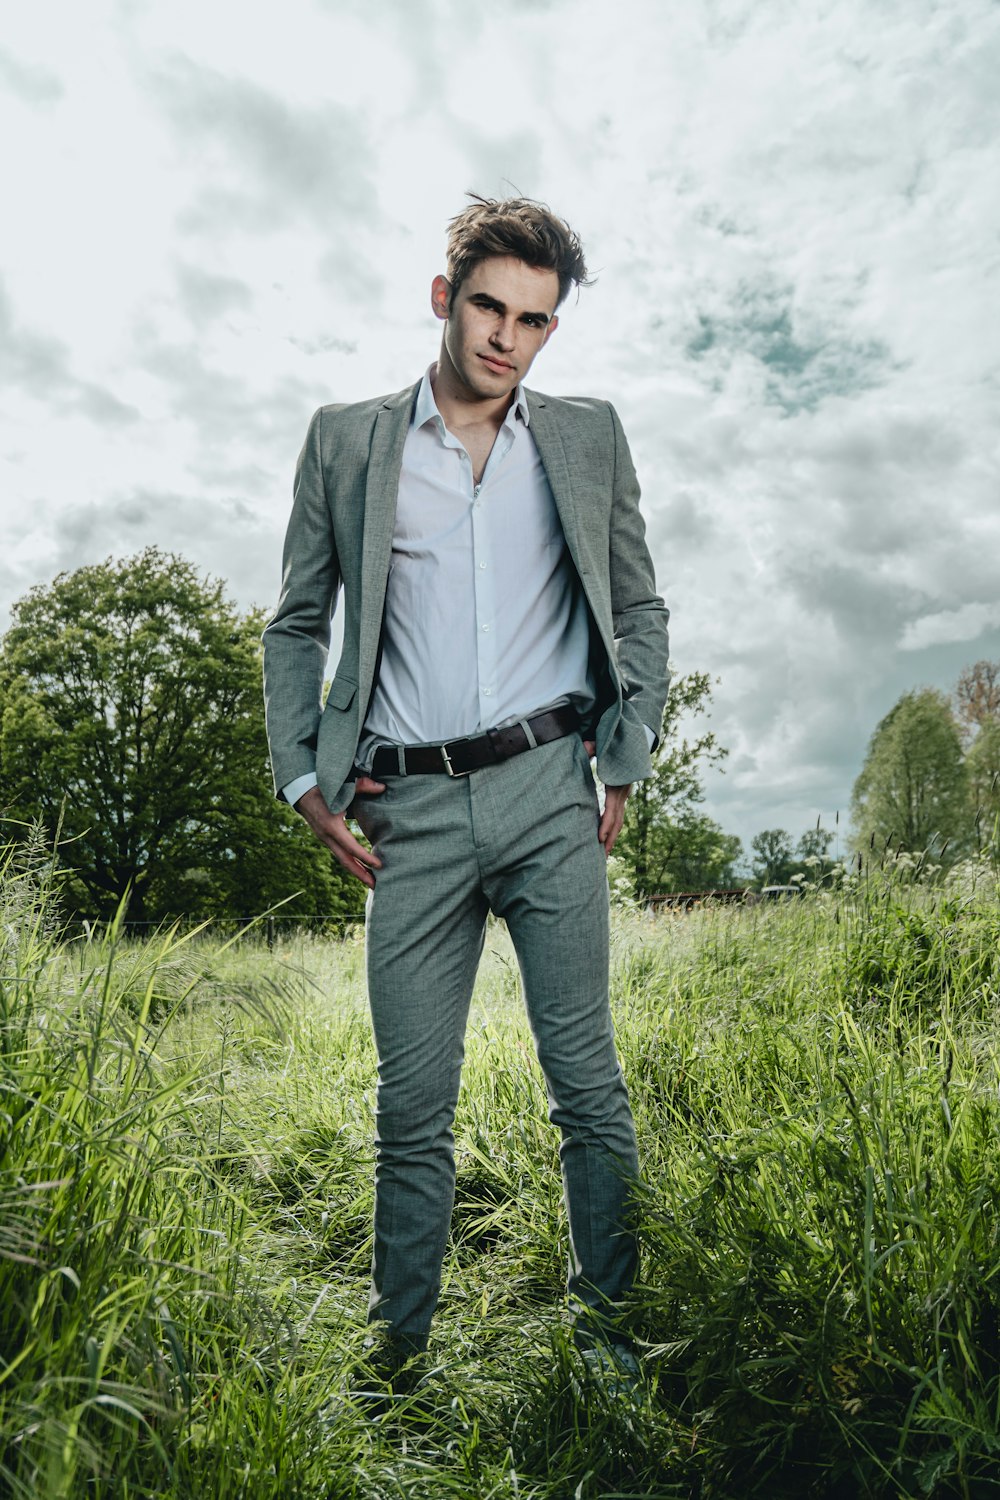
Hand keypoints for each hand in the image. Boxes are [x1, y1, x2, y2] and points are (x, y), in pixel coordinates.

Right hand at [294, 779, 384, 888]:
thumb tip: (382, 787)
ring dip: (357, 871)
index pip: (351, 847)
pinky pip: (339, 854)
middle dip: (361, 875)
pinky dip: (350, 862)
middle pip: (346, 861)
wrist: (301, 791)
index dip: (365, 858)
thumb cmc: (323, 788)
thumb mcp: (341, 786)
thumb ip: (363, 786)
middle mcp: (327, 837)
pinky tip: (360, 867)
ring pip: (342, 860)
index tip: (379, 865)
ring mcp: (325, 839)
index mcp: (332, 827)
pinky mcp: (326, 838)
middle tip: (376, 886)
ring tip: (371, 881)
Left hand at [581, 739, 630, 854]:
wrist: (631, 743)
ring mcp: (624, 796)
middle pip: (617, 821)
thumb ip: (594, 747)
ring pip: (619, 820)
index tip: (599, 839)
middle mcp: (623, 794)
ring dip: (612, 837)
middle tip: (602, 856)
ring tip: (605, 854)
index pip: (612, 810)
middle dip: (610, 838)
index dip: (605, 825)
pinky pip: (618, 816)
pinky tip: (606, 840)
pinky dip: (612, 828)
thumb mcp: (604, 746)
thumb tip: (585, 745)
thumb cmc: (613, 746)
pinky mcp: (621, 797)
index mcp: (617, 786)